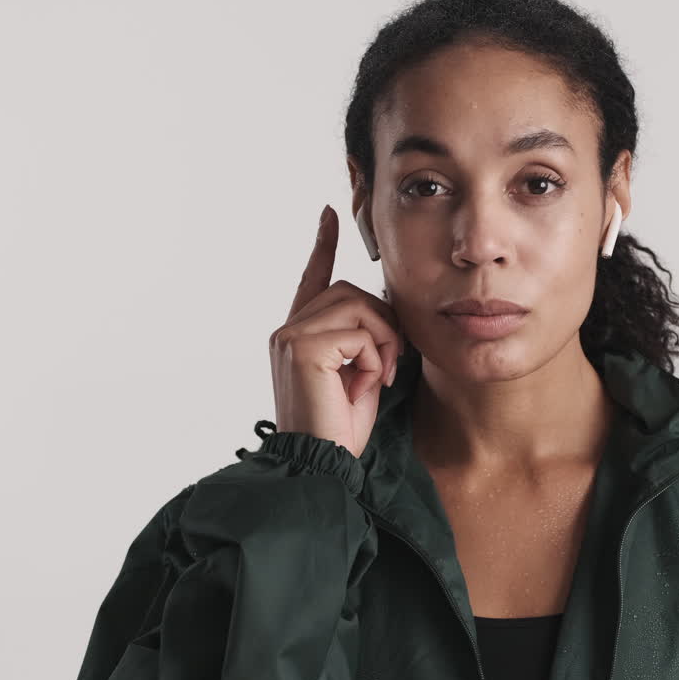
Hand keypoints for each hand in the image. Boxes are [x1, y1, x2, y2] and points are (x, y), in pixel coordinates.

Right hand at [269, 204, 404, 457]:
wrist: (321, 465)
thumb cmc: (341, 430)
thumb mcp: (361, 375)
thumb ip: (365, 340)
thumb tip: (386, 313)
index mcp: (300, 335)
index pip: (314, 279)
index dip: (323, 245)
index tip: (329, 214)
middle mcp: (288, 330)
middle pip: (351, 291)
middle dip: (383, 323)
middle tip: (390, 365)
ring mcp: (291, 336)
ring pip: (358, 305)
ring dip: (383, 341)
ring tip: (380, 376)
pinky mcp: (302, 347)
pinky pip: (359, 332)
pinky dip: (376, 357)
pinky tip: (368, 383)